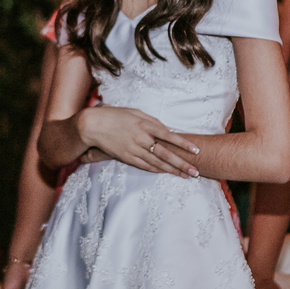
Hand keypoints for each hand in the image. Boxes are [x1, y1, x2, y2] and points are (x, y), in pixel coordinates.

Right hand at [78, 106, 199, 177]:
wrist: (93, 125)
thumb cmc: (115, 115)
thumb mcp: (135, 112)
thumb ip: (152, 121)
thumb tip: (167, 130)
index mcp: (145, 124)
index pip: (169, 136)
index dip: (183, 144)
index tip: (196, 150)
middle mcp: (141, 138)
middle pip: (166, 153)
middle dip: (182, 163)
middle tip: (196, 171)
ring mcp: (134, 149)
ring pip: (157, 163)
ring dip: (172, 170)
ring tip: (185, 176)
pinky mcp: (127, 157)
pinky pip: (145, 165)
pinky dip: (157, 170)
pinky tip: (166, 173)